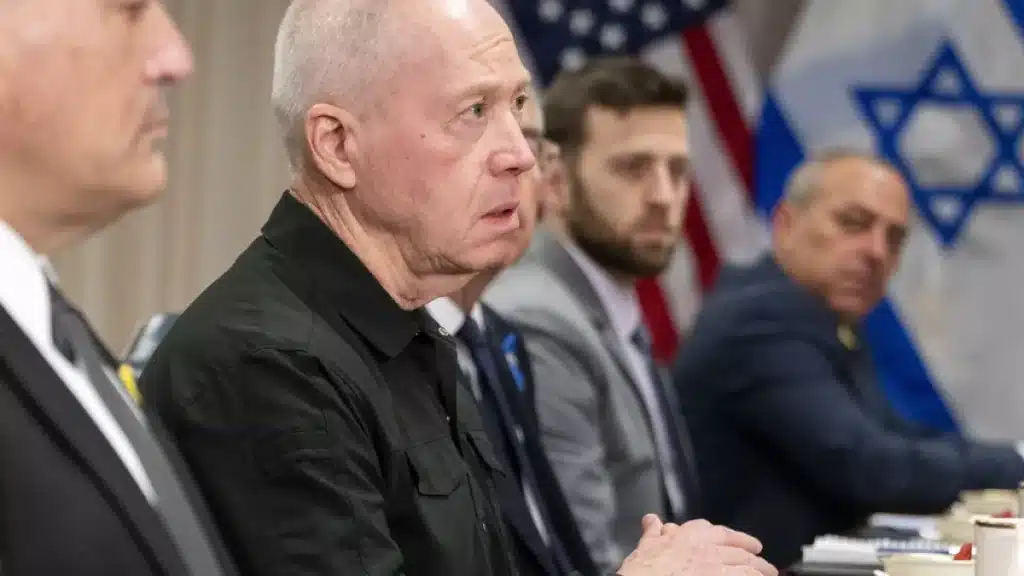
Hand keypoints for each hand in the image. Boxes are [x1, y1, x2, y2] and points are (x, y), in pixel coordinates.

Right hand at [616, 514, 777, 575]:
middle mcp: (708, 549)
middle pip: (738, 548)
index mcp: (689, 536)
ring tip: (769, 572)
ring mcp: (717, 568)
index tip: (741, 540)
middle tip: (762, 558)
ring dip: (760, 569)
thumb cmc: (643, 569)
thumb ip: (652, 533)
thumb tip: (651, 520)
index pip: (717, 531)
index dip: (734, 536)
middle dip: (753, 553)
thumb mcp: (645, 547)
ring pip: (747, 566)